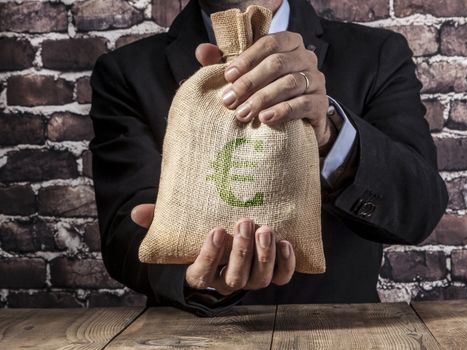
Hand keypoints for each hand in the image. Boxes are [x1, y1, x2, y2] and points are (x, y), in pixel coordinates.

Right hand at [131, 204, 295, 295]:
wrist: (230, 236)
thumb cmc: (201, 233)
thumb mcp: (179, 228)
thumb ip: (159, 221)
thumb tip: (138, 213)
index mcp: (202, 274)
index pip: (202, 274)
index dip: (210, 256)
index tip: (216, 231)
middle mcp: (227, 282)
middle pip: (235, 279)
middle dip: (242, 251)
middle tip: (245, 222)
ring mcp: (252, 280)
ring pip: (260, 279)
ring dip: (264, 255)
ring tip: (266, 229)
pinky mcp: (273, 274)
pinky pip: (282, 277)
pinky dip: (286, 263)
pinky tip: (286, 243)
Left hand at [195, 32, 330, 146]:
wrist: (300, 123)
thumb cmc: (270, 93)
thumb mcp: (248, 76)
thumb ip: (226, 62)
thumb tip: (202, 51)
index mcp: (289, 44)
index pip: (269, 42)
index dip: (247, 58)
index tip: (228, 76)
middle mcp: (306, 58)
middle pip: (277, 63)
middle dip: (249, 82)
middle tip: (229, 101)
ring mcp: (316, 80)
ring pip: (289, 83)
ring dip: (262, 98)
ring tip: (243, 113)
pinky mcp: (320, 104)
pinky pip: (302, 104)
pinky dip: (281, 111)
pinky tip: (265, 119)